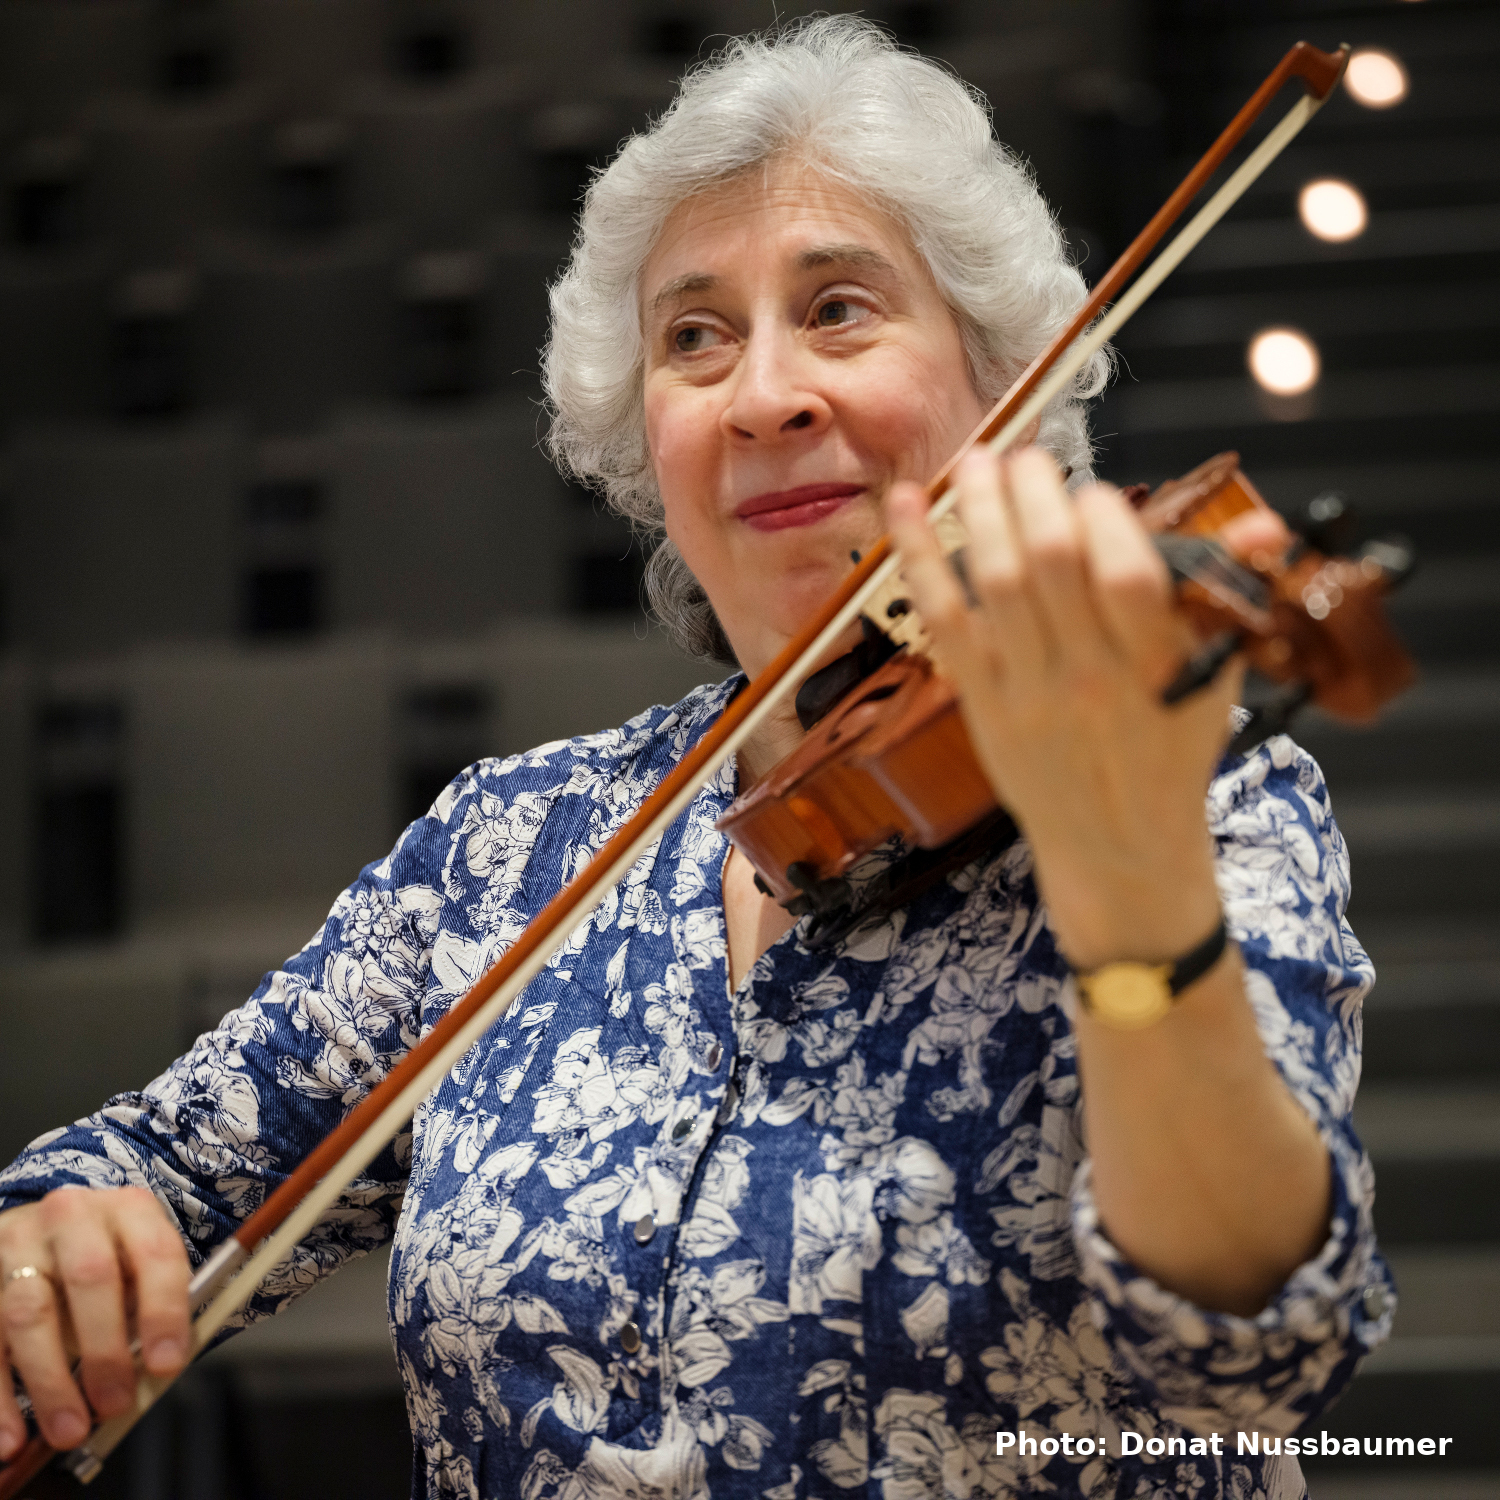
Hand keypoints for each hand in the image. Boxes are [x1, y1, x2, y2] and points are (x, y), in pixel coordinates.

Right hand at [0, 1187, 189, 1457]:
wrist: (50, 1229)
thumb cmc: (109, 1256)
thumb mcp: (139, 1267)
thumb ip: (146, 1311)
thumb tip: (152, 1379)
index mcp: (130, 1209)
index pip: (155, 1253)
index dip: (164, 1310)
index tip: (166, 1366)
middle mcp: (73, 1216)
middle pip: (90, 1278)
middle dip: (104, 1349)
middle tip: (114, 1405)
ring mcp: (19, 1243)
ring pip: (28, 1313)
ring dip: (49, 1381)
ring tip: (68, 1430)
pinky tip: (9, 1437)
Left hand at [887, 446, 1241, 969]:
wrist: (1120, 849)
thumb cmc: (1170, 754)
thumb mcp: (1218, 681)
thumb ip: (1232, 597)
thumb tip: (1261, 526)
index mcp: (1159, 671)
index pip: (1127, 574)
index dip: (1104, 516)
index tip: (1096, 493)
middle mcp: (1090, 681)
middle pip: (1051, 563)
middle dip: (1034, 493)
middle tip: (1029, 456)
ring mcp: (1029, 696)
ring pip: (995, 582)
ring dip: (980, 510)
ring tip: (978, 461)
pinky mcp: (982, 707)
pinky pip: (945, 621)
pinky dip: (919, 558)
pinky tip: (906, 505)